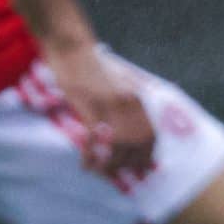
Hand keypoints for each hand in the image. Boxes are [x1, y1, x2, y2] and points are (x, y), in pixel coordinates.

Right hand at [45, 41, 154, 179]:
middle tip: (112, 174)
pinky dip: (92, 155)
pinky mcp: (92, 105)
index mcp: (137, 99)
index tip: (138, 169)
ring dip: (109, 164)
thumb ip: (123, 107)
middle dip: (127, 164)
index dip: (145, 156)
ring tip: (97, 171)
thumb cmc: (90, 68)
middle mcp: (130, 103)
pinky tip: (86, 163)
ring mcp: (112, 104)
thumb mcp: (115, 87)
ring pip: (119, 145)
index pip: (150, 135)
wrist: (72, 49)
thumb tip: (124, 131)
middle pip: (138, 144)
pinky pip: (97, 138)